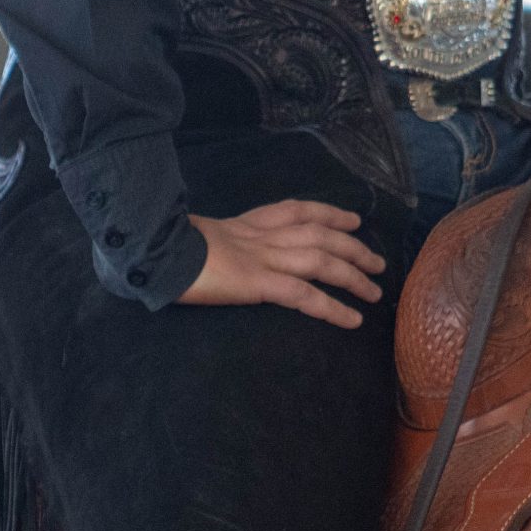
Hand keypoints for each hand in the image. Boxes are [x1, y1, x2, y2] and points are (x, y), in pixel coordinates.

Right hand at [178, 200, 386, 326]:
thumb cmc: (163, 249)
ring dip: (354, 276)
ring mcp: (263, 258)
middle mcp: (262, 236)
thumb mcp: (194, 238)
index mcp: (247, 224)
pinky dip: (332, 307)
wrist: (153, 252)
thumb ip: (212, 244)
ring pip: (322, 261)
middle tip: (378, 261)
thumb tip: (211, 254)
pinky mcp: (259, 283)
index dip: (329, 213)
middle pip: (320, 233)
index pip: (296, 210)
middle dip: (353, 246)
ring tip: (375, 291)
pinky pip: (305, 296)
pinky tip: (352, 319)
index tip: (352, 219)